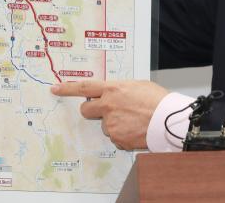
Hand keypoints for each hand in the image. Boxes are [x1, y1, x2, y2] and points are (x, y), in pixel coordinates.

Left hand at [51, 80, 168, 149]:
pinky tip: (136, 130)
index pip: (84, 87)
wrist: (168, 120)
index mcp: (113, 89)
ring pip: (105, 125)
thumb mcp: (138, 86)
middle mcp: (108, 106)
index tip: (56, 89)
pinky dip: (124, 135)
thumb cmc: (158, 100)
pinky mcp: (117, 139)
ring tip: (134, 120)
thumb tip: (114, 93)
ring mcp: (111, 124)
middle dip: (92, 110)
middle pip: (86, 109)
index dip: (68, 88)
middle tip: (107, 110)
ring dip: (115, 123)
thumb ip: (120, 89)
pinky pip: (115, 137)